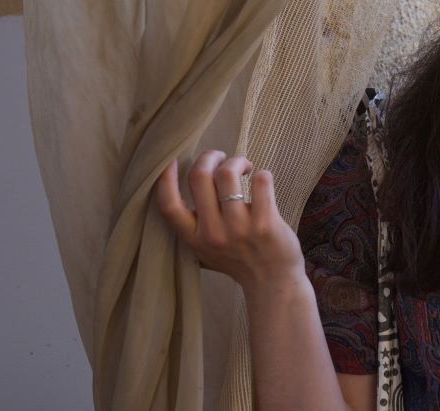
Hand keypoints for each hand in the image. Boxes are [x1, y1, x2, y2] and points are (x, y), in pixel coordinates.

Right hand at [154, 151, 304, 289]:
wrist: (273, 284)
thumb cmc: (240, 261)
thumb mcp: (206, 249)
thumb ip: (195, 225)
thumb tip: (186, 184)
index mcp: (193, 238)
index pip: (169, 205)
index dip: (165, 178)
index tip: (172, 159)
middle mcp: (212, 233)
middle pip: (199, 177)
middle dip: (211, 156)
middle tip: (222, 157)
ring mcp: (239, 229)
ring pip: (228, 174)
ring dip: (237, 161)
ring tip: (245, 166)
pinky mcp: (265, 223)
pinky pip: (261, 181)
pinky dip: (262, 174)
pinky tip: (263, 180)